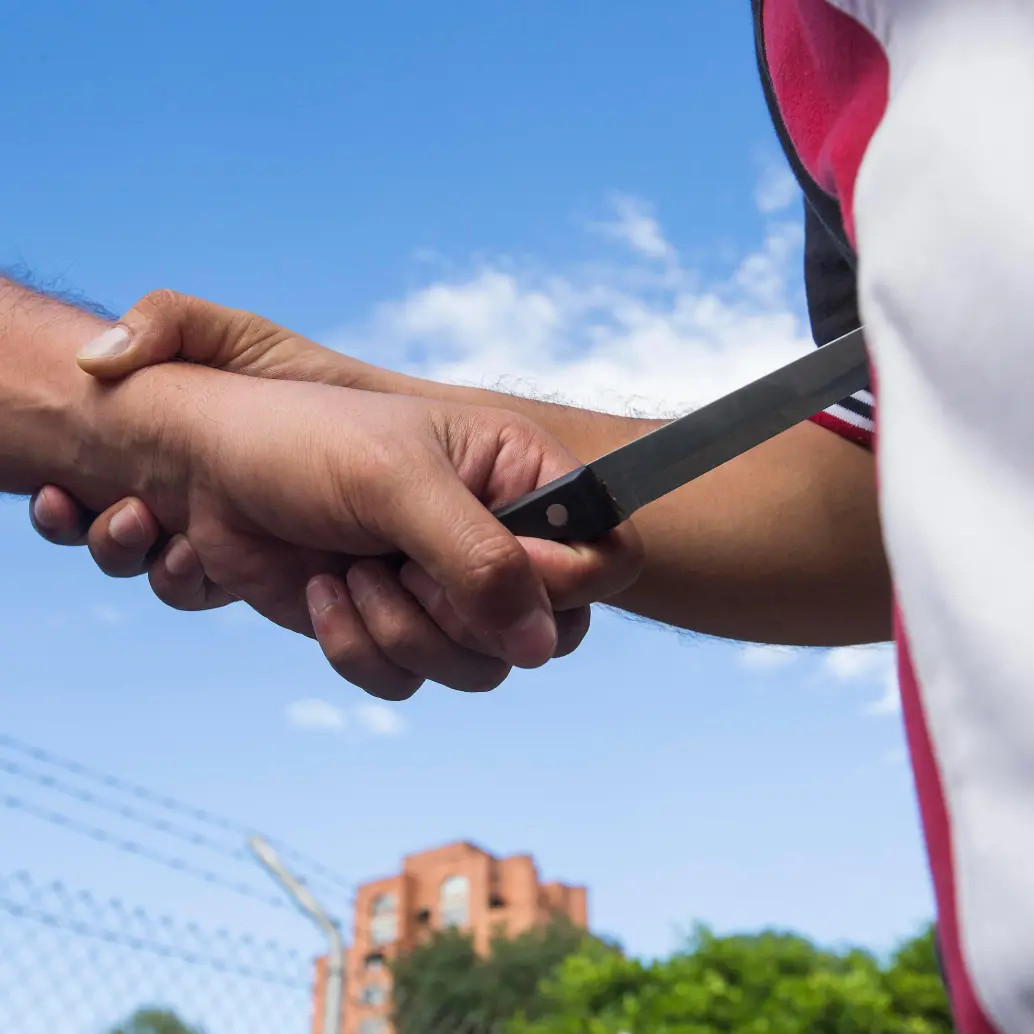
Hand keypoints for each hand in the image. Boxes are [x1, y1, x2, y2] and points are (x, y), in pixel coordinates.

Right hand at [31, 290, 447, 606]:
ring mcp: (231, 544)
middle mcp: (190, 504)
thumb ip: (165, 323)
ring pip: (155, 572)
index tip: (55, 492)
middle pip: (113, 540)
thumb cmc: (319, 382)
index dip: (62, 506)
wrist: (398, 436)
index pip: (90, 489)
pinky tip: (199, 554)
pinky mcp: (269, 581)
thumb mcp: (239, 337)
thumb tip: (90, 358)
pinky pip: (210, 595)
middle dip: (92, 533)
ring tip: (149, 524)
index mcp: (171, 455)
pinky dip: (189, 581)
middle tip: (124, 513)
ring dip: (132, 557)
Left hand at [35, 293, 641, 697]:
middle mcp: (497, 536)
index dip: (563, 582)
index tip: (496, 569)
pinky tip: (325, 591)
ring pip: (479, 666)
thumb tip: (541, 645)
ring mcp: (448, 587)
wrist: (210, 471)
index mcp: (520, 475)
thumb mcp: (397, 483)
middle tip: (404, 567)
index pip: (603, 553)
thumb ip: (479, 560)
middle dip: (462, 614)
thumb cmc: (302, 442)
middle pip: (548, 629)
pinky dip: (361, 648)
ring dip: (403, 631)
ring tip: (350, 570)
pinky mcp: (397, 624)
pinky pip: (412, 679)